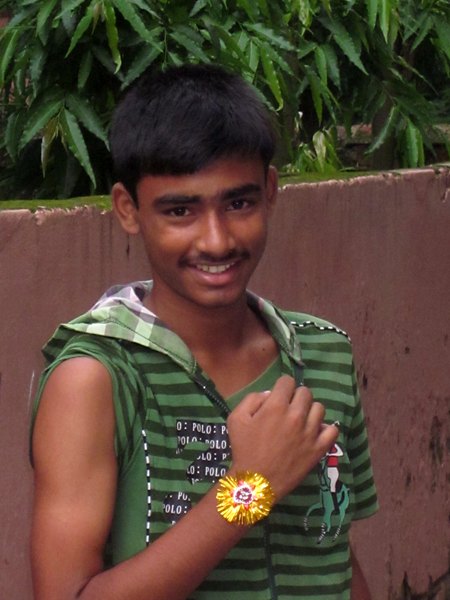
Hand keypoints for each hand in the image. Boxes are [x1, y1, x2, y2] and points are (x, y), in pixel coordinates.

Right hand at [226, 375, 338, 500]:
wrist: (256, 483)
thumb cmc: (243, 449)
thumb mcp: (236, 418)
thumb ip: (252, 399)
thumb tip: (270, 394)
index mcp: (275, 406)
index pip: (287, 381)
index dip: (282, 386)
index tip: (279, 395)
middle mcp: (296, 415)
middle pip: (305, 392)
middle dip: (296, 396)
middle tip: (288, 408)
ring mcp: (310, 432)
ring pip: (319, 408)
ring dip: (309, 410)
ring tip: (301, 420)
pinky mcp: (319, 448)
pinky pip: (332, 430)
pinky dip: (324, 428)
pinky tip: (314, 432)